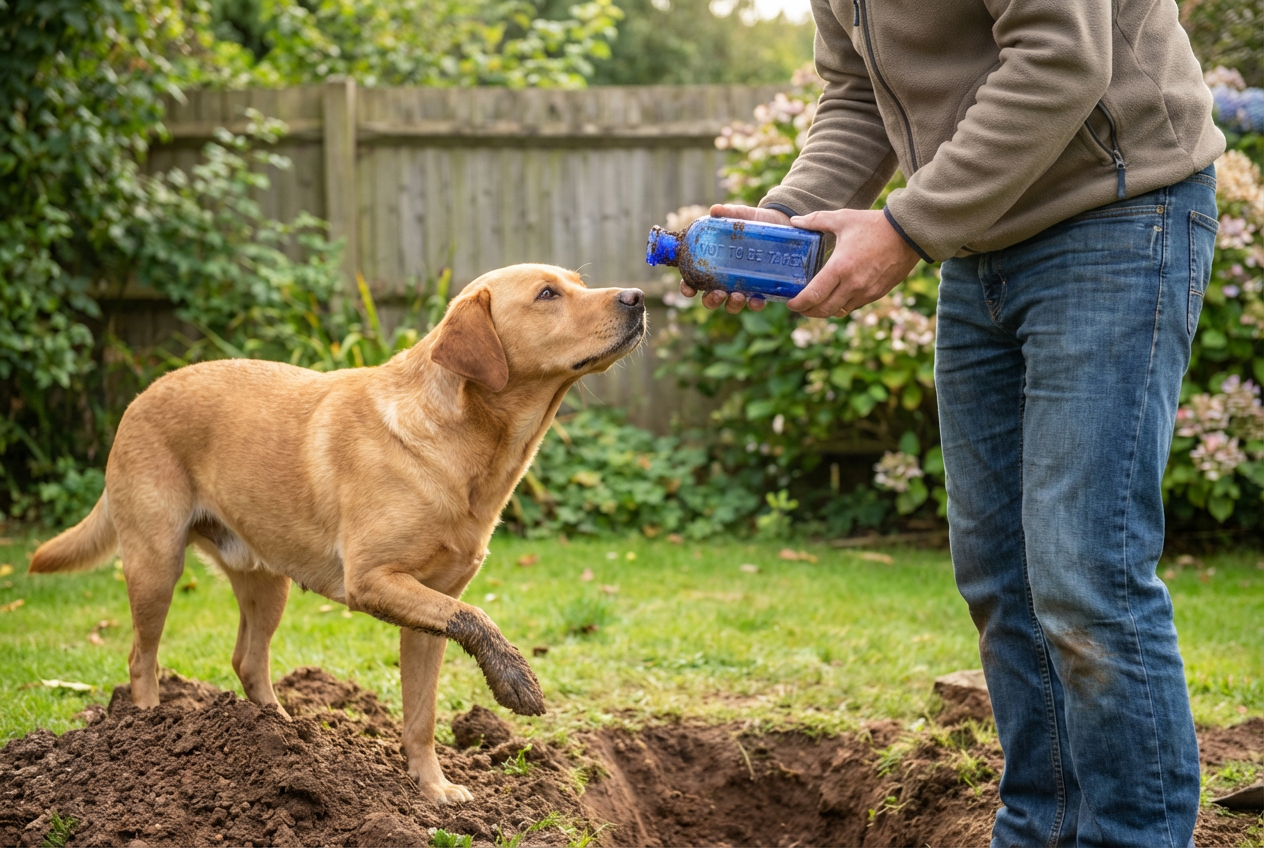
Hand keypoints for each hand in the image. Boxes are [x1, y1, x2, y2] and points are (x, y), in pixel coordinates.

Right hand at [677, 204, 790, 313]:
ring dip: (731, 304)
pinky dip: (754, 304)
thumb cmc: (753, 221)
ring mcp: (742, 285)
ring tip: (737, 295)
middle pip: (710, 298)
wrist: (781, 223)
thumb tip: (715, 210)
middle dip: (711, 300)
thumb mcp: (741, 216)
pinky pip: (755, 303)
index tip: (688, 289)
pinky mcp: (761, 288)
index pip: (693, 280)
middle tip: (718, 293)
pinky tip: (757, 299)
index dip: (687, 287)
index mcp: (712, 263)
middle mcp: (725, 278)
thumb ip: (728, 212)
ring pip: (731, 304)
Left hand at [786, 209, 920, 317]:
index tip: (790, 303)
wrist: (909, 234)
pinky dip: (841, 305)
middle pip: (824, 310)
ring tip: (815, 304)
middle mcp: (853, 284)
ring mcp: (866, 292)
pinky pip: (853, 306)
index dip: (798, 304)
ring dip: (824, 311)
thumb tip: (795, 221)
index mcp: (841, 267)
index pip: (814, 295)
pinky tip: (835, 297)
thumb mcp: (843, 218)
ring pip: (839, 311)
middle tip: (799, 306)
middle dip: (808, 311)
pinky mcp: (877, 294)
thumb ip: (816, 220)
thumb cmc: (874, 225)